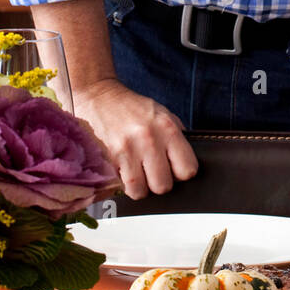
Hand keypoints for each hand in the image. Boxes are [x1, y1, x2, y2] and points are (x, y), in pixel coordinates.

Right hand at [76, 80, 197, 199]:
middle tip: (153, 172)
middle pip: (163, 186)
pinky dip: (124, 184)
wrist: (101, 97)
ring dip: (140, 187)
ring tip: (138, 174)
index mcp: (168, 128)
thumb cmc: (134, 108)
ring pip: (140, 191)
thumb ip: (177, 138)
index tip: (174, 169)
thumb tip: (187, 165)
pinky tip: (124, 170)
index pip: (187, 169)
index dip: (181, 173)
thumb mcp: (164, 115)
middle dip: (159, 182)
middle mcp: (149, 139)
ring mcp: (127, 150)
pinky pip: (122, 186)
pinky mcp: (109, 157)